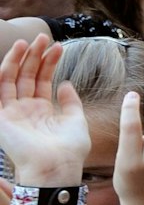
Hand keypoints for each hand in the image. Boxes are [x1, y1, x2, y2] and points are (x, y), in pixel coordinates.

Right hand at [0, 37, 89, 184]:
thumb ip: (70, 102)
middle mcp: (24, 111)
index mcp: (41, 112)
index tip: (59, 46)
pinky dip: (3, 73)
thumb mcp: (75, 120)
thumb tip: (65, 83)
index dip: (49, 62)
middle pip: (26, 76)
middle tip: (44, 37)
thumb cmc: (70, 150)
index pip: (42, 80)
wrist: (57, 167)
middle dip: (34, 56)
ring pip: (11, 79)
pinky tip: (12, 57)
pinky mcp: (1, 118)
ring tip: (30, 41)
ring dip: (19, 59)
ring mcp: (11, 114)